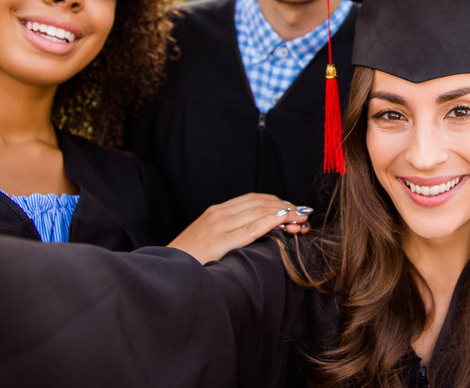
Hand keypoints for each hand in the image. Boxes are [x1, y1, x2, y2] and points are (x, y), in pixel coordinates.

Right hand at [167, 193, 312, 263]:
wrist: (165, 270)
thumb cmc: (188, 261)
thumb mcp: (209, 240)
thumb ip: (229, 232)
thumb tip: (256, 232)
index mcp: (217, 212)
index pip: (254, 199)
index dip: (277, 202)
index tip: (294, 209)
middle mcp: (219, 214)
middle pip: (260, 202)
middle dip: (285, 207)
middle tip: (304, 215)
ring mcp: (219, 225)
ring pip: (259, 211)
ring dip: (285, 214)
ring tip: (301, 221)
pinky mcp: (220, 240)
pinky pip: (251, 227)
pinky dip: (270, 221)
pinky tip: (285, 221)